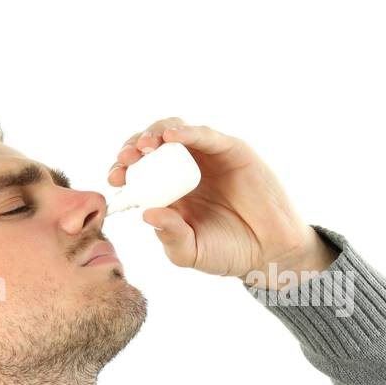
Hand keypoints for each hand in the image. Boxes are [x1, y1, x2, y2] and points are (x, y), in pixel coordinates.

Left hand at [106, 116, 336, 280]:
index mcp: (169, 192)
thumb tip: (146, 214)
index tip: (115, 179)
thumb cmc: (229, 253)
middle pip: (151, 146)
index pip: (139, 172)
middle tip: (126, 160)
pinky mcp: (230, 150)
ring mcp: (207, 158)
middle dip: (133, 148)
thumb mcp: (191, 252)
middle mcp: (184, 170)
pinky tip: (170, 137)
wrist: (270, 251)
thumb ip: (170, 237)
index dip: (123, 170)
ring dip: (154, 133)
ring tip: (143, 147)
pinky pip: (205, 135)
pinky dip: (186, 131)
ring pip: (175, 131)